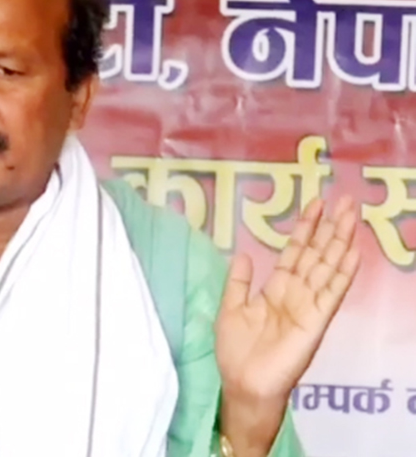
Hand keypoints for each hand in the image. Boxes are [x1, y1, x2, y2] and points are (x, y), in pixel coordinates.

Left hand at [216, 196, 360, 402]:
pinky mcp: (316, 321)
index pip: (295, 252)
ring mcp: (309, 306)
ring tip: (351, 215)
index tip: (315, 204)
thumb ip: (238, 282)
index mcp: (276, 289)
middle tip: (343, 199)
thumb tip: (243, 254)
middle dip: (329, 227)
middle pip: (316, 254)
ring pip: (327, 267)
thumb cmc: (236, 351)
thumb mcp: (230, 309)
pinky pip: (332, 293)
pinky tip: (353, 253)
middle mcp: (296, 294)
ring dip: (340, 241)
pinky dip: (343, 273)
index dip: (305, 228)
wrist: (243, 384)